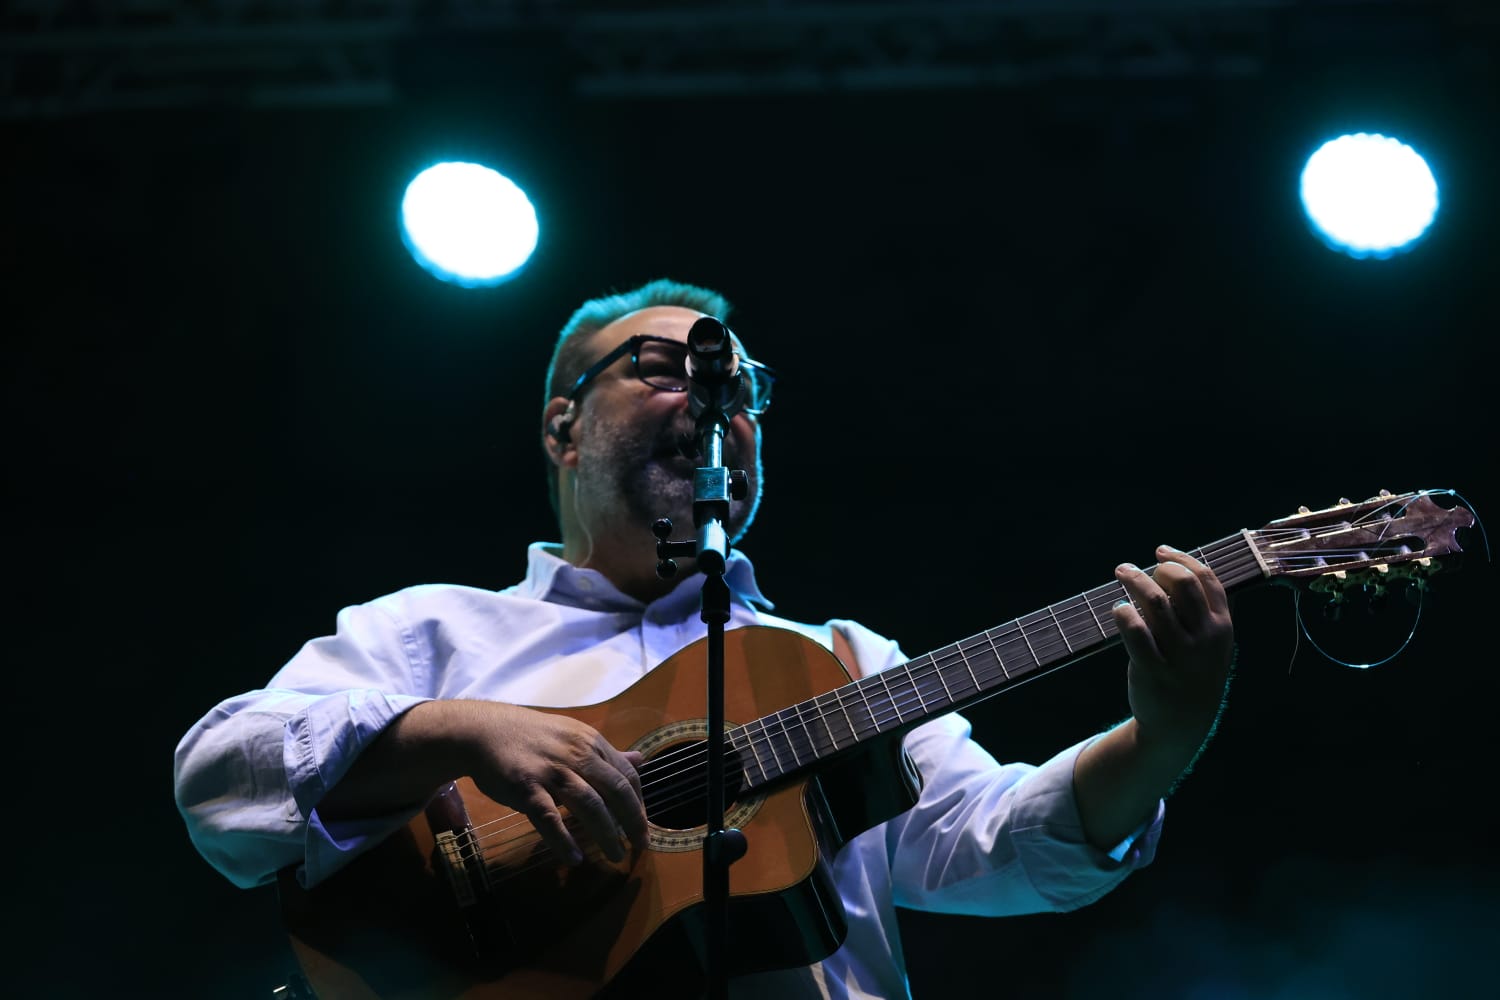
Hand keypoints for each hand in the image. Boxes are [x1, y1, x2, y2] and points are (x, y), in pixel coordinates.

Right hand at [454, 702, 647, 866]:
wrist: (484, 731)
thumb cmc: (533, 737)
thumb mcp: (574, 737)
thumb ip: (606, 753)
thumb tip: (641, 759)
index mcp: (590, 743)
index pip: (626, 775)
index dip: (639, 803)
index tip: (643, 825)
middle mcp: (575, 755)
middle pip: (615, 790)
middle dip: (632, 821)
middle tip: (640, 846)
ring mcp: (550, 771)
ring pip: (589, 805)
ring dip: (606, 834)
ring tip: (615, 855)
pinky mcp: (525, 787)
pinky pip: (548, 817)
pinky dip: (563, 840)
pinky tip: (574, 858)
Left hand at [1112, 546, 1233, 753]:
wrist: (1181, 725)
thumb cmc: (1192, 674)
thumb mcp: (1211, 644)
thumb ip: (1201, 611)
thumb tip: (1171, 567)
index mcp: (1222, 627)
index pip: (1206, 579)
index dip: (1181, 558)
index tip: (1160, 551)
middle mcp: (1205, 639)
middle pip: (1181, 583)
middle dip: (1155, 567)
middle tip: (1132, 568)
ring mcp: (1180, 656)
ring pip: (1155, 602)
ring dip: (1134, 581)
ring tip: (1122, 574)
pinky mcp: (1153, 670)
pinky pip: (1135, 630)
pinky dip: (1123, 612)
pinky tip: (1118, 609)